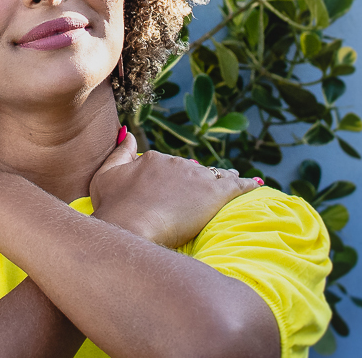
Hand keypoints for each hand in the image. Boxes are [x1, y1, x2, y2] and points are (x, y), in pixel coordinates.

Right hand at [88, 133, 260, 248]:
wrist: (130, 228)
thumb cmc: (113, 208)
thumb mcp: (105, 176)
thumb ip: (119, 152)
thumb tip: (128, 133)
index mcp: (154, 159)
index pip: (170, 166)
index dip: (173, 180)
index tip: (174, 191)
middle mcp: (177, 163)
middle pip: (192, 171)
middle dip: (196, 182)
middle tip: (198, 198)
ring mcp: (197, 177)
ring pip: (215, 176)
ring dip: (222, 180)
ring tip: (231, 184)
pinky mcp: (215, 193)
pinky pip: (237, 186)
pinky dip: (247, 185)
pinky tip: (256, 184)